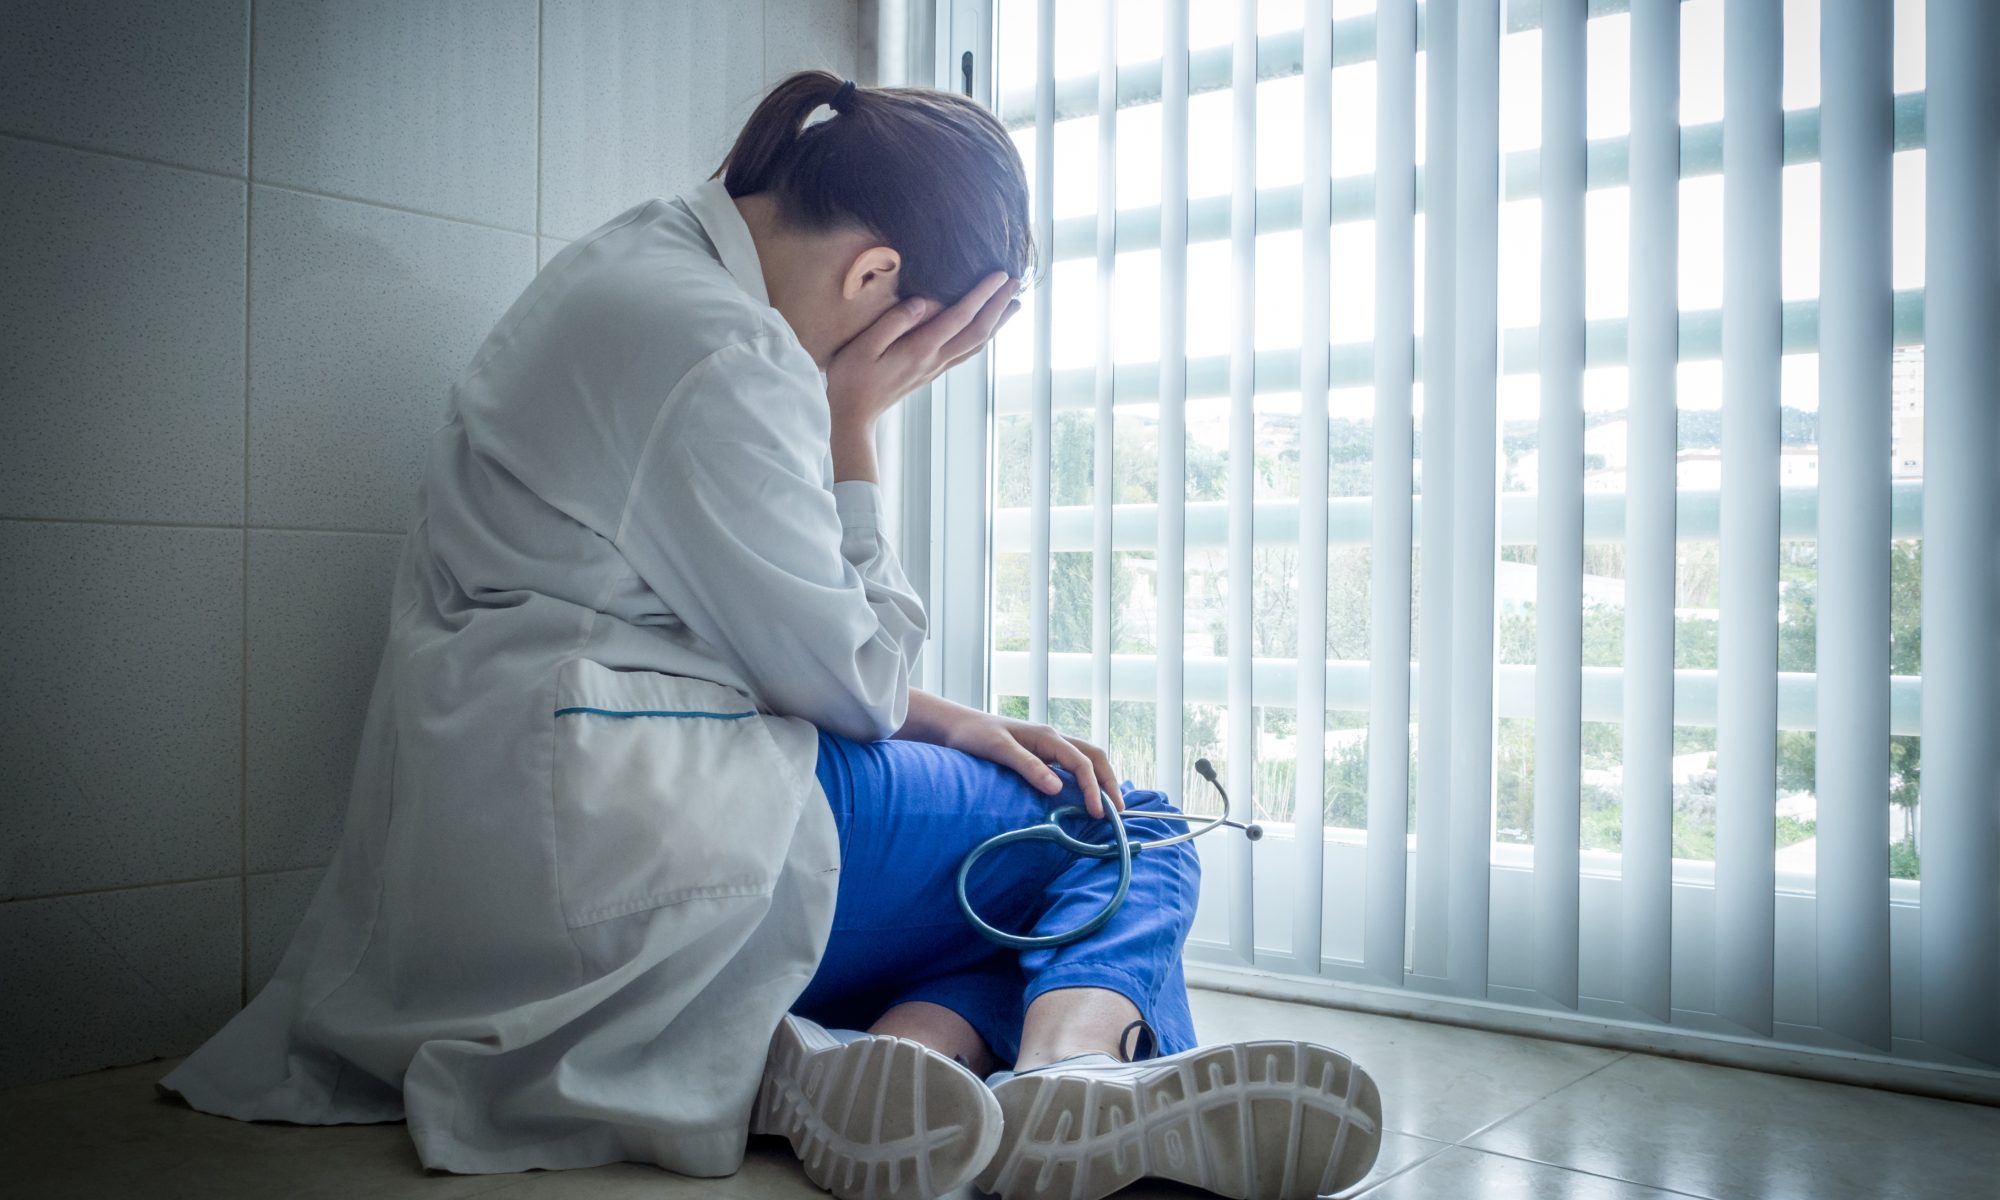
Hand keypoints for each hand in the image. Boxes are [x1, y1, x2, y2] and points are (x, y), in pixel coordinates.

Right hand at [824, 271, 1021, 432]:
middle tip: (1016, 284)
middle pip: (978, 332)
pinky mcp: (931, 373)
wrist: (853, 415)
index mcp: (919, 349)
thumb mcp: (864, 346)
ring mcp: (935, 368)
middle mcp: (934, 360)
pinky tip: (987, 330)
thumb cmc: (851, 378)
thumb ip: (892, 322)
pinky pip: (966, 353)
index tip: (999, 275)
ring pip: (976, 345)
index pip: (960, 318)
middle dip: (999, 307)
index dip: (982, 295)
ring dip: (997, 324)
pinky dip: (983, 337)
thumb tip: (921, 302)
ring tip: (1013, 305)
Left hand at [942, 711, 1125, 820]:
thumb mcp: (999, 750)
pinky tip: (1086, 796)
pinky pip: (1072, 765)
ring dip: (1101, 780)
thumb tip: (1058, 788)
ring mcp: (1048, 746)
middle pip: (1094, 758)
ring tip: (1110, 806)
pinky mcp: (1040, 755)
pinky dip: (1086, 780)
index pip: (1082, 763)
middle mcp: (1052, 739)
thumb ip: (1028, 766)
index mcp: (1047, 737)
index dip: (1094, 789)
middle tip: (1118, 812)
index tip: (1098, 814)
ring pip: (1086, 760)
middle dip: (1109, 783)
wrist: (955, 726)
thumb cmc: (973, 736)